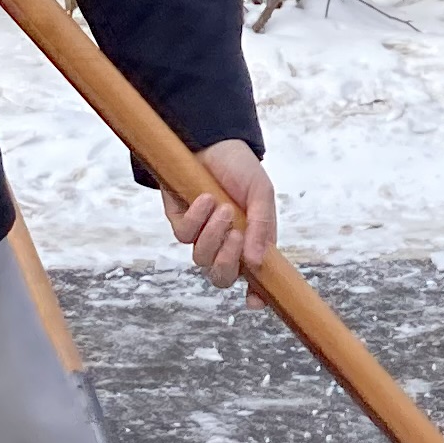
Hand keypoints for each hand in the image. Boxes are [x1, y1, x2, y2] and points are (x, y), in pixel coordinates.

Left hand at [170, 140, 276, 291]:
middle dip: (228, 262)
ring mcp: (201, 236)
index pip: (252, 278)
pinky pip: (185, 236)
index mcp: (250, 242)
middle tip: (236, 236)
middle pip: (222, 277)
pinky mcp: (180, 223)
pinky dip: (197, 219)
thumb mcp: (262, 194)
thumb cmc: (241, 169)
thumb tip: (258, 262)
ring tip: (224, 208)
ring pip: (202, 259)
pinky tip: (205, 198)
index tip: (255, 300)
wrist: (212, 142)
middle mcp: (225, 245)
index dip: (255, 294)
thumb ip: (262, 227)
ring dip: (214, 235)